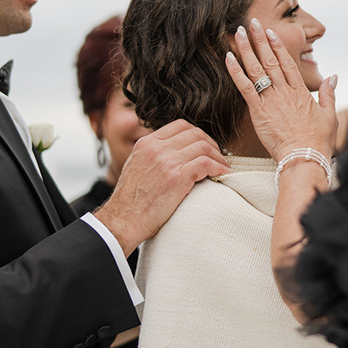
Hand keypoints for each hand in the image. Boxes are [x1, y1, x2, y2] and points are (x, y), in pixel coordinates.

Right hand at [96, 120, 228, 254]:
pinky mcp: (178, 177)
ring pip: (203, 146)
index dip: (198, 134)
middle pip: (195, 134)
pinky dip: (219, 167)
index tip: (206, 146)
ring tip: (224, 167)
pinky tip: (223, 174)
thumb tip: (174, 154)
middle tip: (219, 156)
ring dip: (218, 156)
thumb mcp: (136, 166)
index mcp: (146, 143)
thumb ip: (153, 156)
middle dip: (211, 144)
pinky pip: (207, 163)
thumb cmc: (130, 202)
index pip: (180, 126)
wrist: (123, 220)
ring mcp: (167, 161)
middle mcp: (157, 148)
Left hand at [225, 18, 337, 162]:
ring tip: (238, 32)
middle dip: (260, 40)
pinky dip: (236, 71)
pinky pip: (245, 87)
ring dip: (246, 49)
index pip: (287, 62)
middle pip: (270, 60)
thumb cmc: (318, 141)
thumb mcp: (330, 115)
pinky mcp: (259, 112)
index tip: (270, 32)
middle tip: (251, 23)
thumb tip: (334, 76)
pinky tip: (228, 58)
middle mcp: (285, 92)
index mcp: (301, 92)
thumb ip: (329, 93)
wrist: (305, 158)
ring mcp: (271, 100)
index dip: (277, 46)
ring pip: (256, 69)